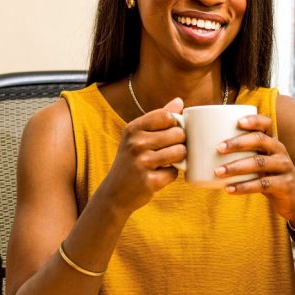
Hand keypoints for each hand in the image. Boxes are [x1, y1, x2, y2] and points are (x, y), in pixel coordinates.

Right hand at [97, 98, 185, 214]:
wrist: (114, 193)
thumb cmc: (131, 160)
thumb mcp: (137, 136)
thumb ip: (158, 118)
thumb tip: (179, 101)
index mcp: (133, 128)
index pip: (167, 116)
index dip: (174, 124)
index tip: (168, 132)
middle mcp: (136, 143)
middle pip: (178, 133)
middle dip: (179, 142)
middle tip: (168, 150)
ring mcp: (142, 162)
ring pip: (180, 152)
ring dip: (178, 159)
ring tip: (166, 162)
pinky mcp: (150, 181)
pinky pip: (174, 173)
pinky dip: (170, 175)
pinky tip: (158, 175)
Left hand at [213, 114, 294, 229]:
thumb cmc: (269, 177)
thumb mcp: (259, 162)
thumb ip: (241, 154)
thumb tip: (203, 148)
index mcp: (272, 142)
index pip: (266, 124)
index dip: (254, 120)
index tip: (237, 121)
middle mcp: (280, 151)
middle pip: (260, 140)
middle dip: (238, 142)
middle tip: (219, 148)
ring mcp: (284, 168)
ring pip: (259, 163)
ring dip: (236, 167)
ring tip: (218, 171)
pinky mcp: (285, 185)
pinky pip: (263, 184)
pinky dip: (244, 186)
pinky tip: (228, 189)